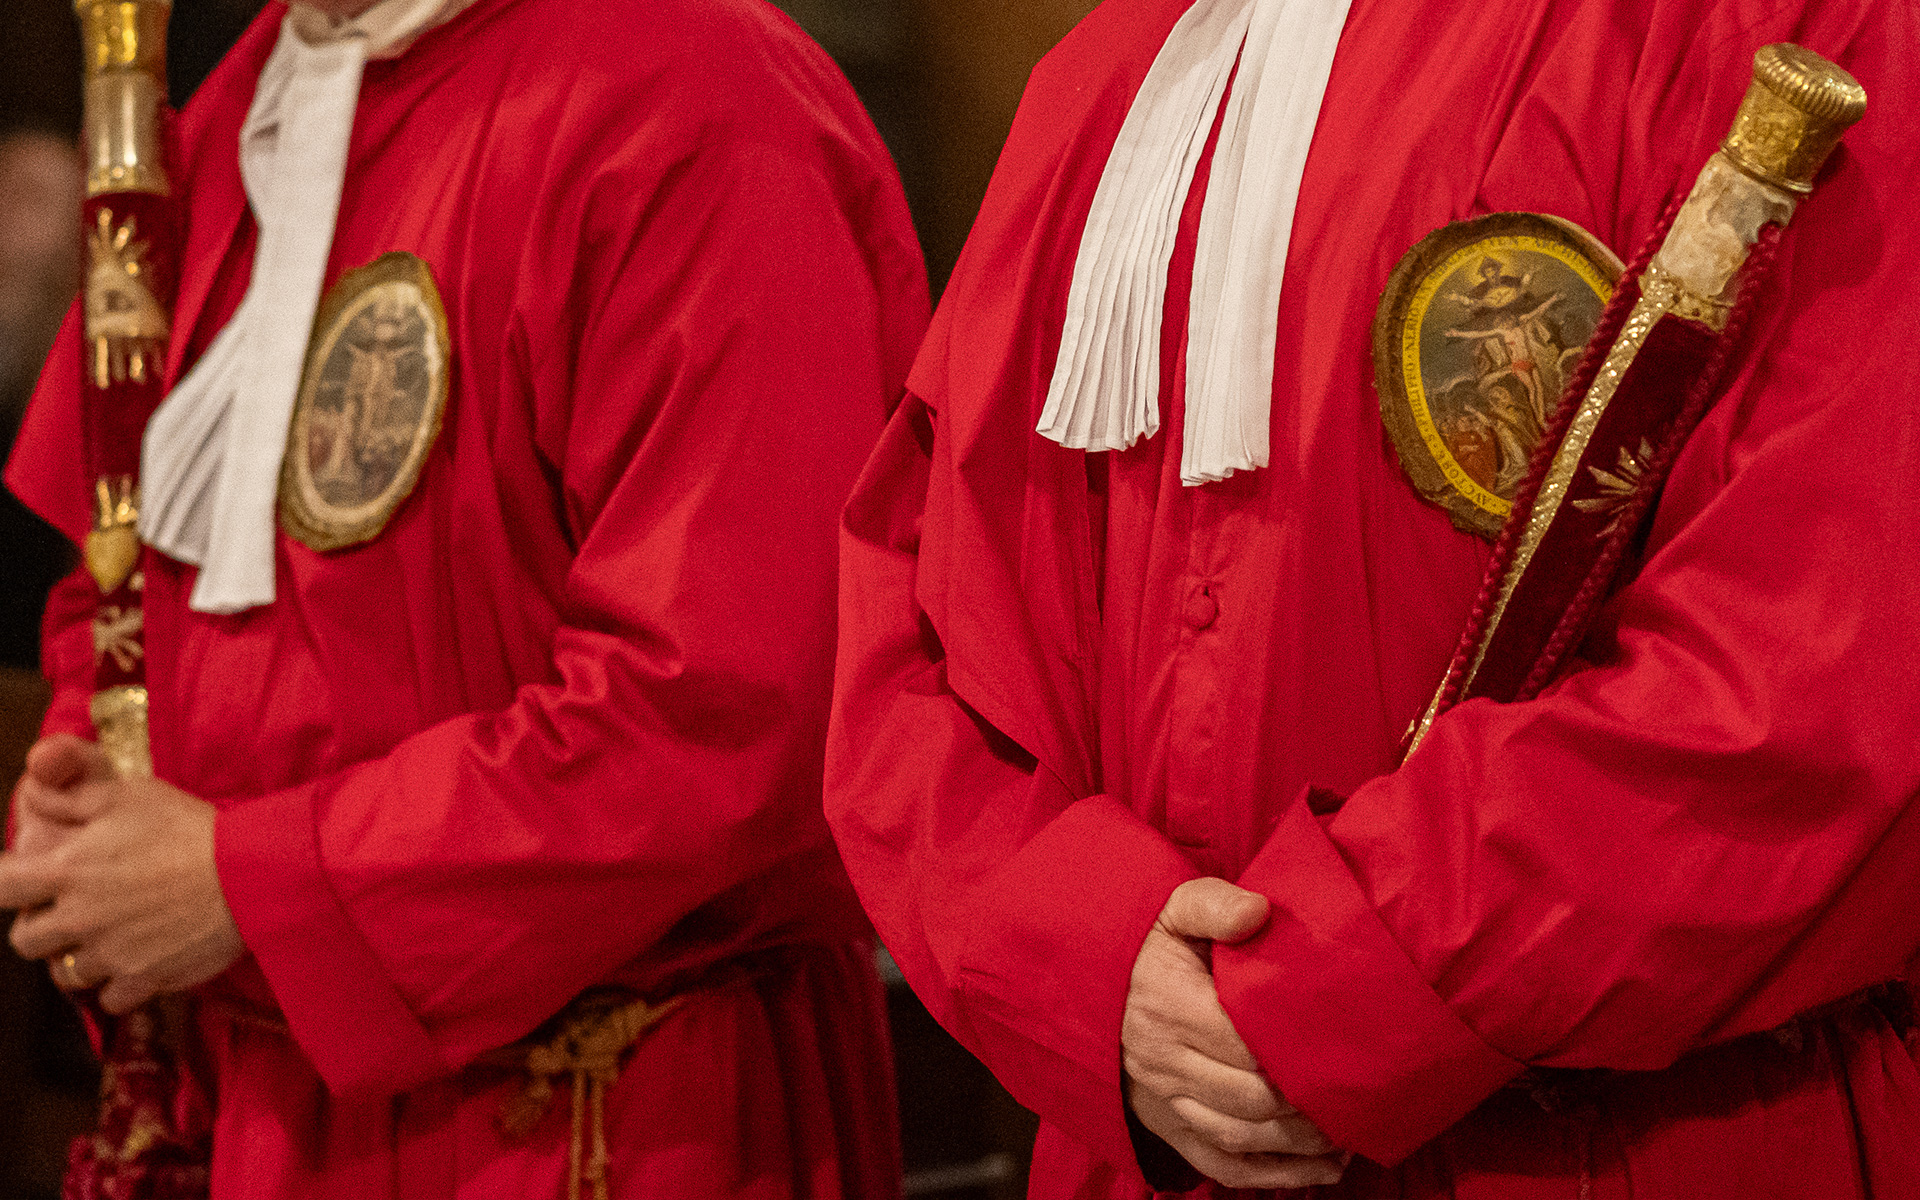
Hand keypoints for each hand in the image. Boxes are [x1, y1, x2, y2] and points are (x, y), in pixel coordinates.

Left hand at [1, 735, 243, 1013]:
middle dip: (41, 926)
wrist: (248, 874)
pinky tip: (139, 961)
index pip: (0, 887)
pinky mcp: (142, 980)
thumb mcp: (129, 794)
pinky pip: (110, 999)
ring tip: (111, 938)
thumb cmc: (188, 827)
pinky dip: (119, 985)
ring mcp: (109, 954)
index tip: (25, 882)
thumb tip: (32, 793)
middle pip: (25, 941)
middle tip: (72, 912)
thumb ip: (72, 796)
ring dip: (82, 957)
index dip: (7, 885)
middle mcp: (78, 918)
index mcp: (67, 870)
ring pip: (67, 974)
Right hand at [1123, 878, 1345, 1190]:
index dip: (1298, 1050)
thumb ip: (1214, 905)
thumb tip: (1258, 911)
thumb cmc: (1147, 944)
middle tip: (1358, 1089)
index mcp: (1168, 1007)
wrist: (1095, 983)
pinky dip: (1274, 1176)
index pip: (1244, 1042)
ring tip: (1349, 1129)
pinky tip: (1322, 1168)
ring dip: (1300, 1143)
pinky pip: (1221, 1165)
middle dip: (1307, 1100)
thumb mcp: (1173, 908)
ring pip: (1240, 1137)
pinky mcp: (1165, 1126)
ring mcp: (1161, 1100)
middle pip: (1249, 1098)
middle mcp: (1161, 1061)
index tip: (1344, 1044)